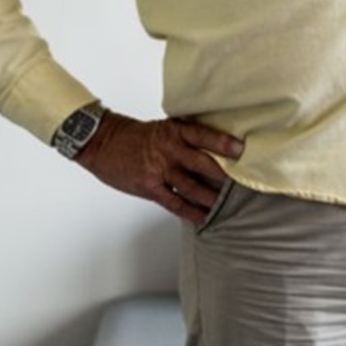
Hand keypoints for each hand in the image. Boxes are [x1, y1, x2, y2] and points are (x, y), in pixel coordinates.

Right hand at [73, 111, 244, 225]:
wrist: (102, 143)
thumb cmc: (136, 135)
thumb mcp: (164, 128)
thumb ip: (186, 138)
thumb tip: (215, 147)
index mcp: (175, 132)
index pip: (203, 136)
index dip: (223, 143)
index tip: (241, 150)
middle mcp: (169, 150)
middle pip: (202, 163)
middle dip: (223, 175)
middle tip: (243, 183)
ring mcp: (159, 170)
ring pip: (191, 186)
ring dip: (210, 197)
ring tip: (228, 204)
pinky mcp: (149, 187)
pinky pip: (174, 202)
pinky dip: (190, 212)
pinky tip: (203, 217)